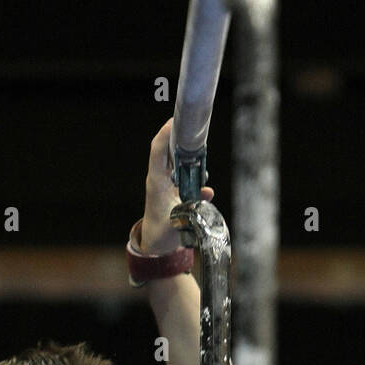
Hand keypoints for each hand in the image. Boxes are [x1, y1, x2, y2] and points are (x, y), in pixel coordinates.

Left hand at [139, 116, 213, 252]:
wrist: (156, 245)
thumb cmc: (163, 232)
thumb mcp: (178, 219)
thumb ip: (193, 205)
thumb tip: (208, 191)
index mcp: (156, 181)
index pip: (158, 151)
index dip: (165, 133)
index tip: (175, 120)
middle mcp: (160, 178)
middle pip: (168, 149)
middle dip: (180, 136)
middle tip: (194, 127)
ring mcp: (166, 183)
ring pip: (177, 160)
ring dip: (189, 154)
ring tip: (201, 148)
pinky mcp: (173, 189)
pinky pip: (184, 173)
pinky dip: (194, 171)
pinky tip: (204, 181)